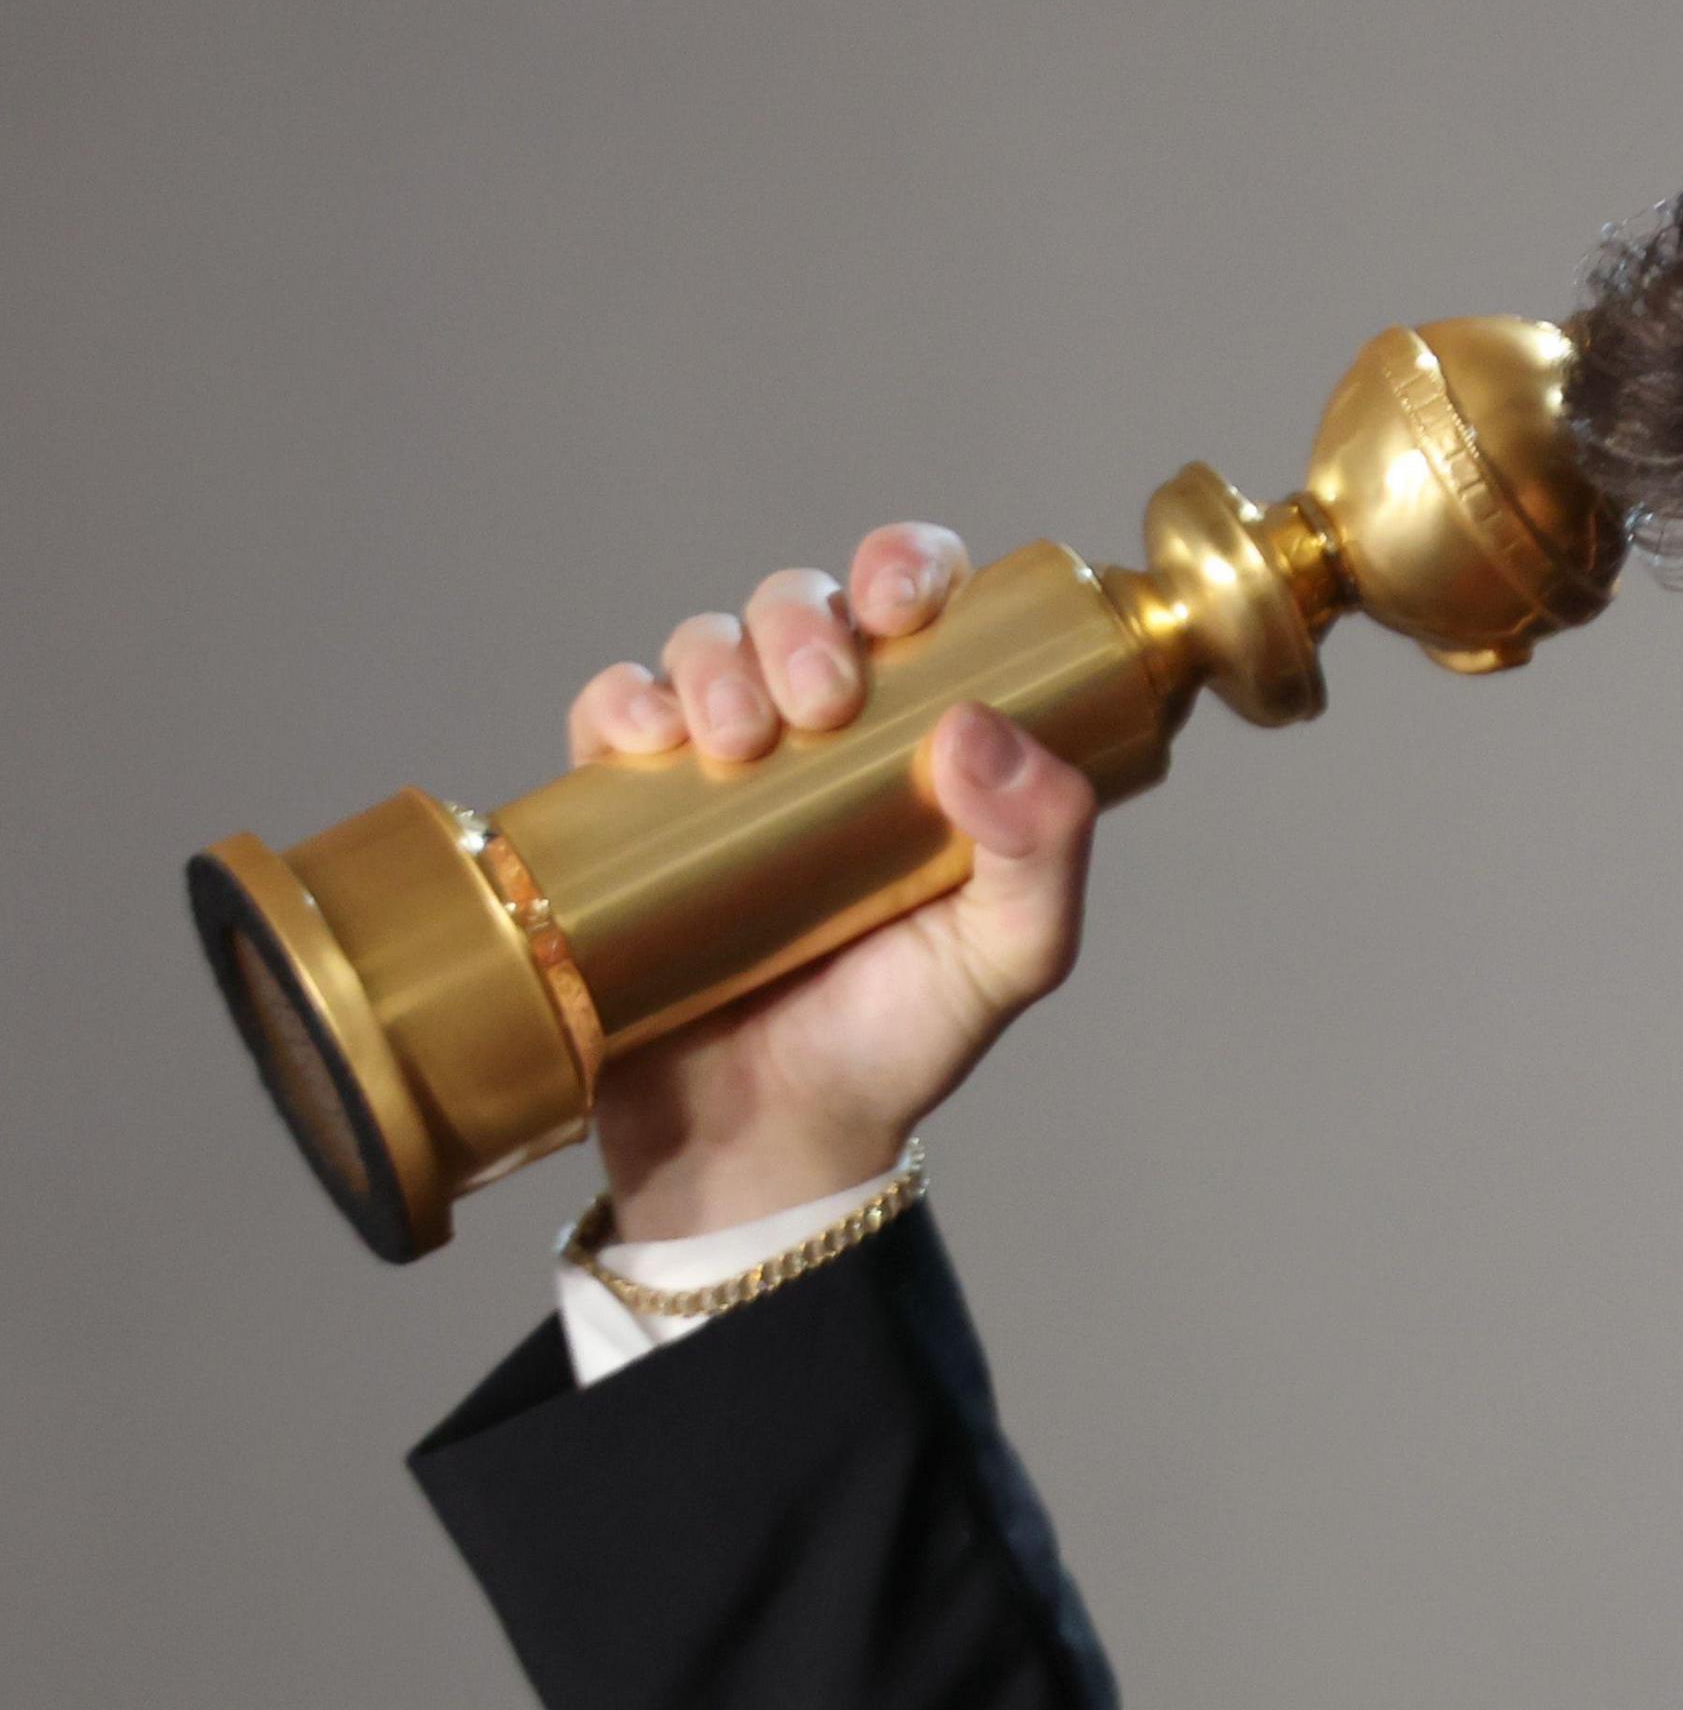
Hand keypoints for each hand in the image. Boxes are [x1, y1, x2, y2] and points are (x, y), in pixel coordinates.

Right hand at [562, 524, 1099, 1240]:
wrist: (769, 1139)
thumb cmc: (899, 1038)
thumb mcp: (1011, 954)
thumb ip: (1043, 850)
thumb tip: (981, 729)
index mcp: (929, 742)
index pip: (922, 608)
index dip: (908, 569)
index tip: (903, 604)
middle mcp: (826, 737)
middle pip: (804, 607)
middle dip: (804, 623)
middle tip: (819, 701)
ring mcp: (724, 767)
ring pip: (710, 646)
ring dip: (718, 663)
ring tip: (741, 744)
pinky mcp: (630, 809)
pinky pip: (612, 710)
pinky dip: (624, 701)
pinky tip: (647, 741)